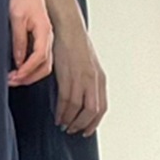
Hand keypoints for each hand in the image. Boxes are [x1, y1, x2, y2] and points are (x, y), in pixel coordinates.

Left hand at [8, 0, 52, 86]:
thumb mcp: (16, 18)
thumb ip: (18, 40)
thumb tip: (18, 60)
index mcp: (45, 31)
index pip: (39, 57)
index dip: (27, 70)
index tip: (15, 76)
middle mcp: (48, 37)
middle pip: (45, 66)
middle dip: (29, 77)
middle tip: (12, 81)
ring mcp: (46, 38)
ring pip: (44, 64)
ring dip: (30, 74)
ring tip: (14, 78)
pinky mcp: (41, 38)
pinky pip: (40, 58)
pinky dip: (31, 67)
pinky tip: (19, 69)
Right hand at [52, 19, 107, 135]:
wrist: (68, 29)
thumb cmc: (75, 45)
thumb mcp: (87, 65)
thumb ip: (88, 81)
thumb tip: (83, 97)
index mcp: (100, 79)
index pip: (101, 107)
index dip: (94, 122)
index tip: (87, 130)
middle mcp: (94, 80)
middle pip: (91, 111)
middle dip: (81, 124)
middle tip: (72, 130)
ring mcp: (81, 78)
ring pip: (78, 108)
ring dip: (70, 120)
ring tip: (63, 125)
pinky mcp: (68, 76)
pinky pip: (66, 100)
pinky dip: (61, 111)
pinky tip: (58, 115)